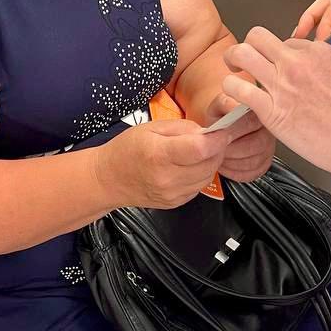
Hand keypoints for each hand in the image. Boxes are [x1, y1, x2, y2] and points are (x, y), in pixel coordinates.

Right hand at [96, 119, 230, 208]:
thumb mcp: (151, 127)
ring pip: (208, 177)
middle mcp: (167, 179)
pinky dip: (201, 174)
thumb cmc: (126, 150)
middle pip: (209, 164)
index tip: (222, 131)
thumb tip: (207, 132)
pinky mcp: (175, 203)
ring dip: (211, 163)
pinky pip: (199, 187)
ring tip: (200, 151)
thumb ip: (183, 128)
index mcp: (159, 155)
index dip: (217, 139)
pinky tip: (190, 166)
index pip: (201, 149)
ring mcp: (172, 194)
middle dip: (217, 149)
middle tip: (213, 139)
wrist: (108, 179)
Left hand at [204, 92, 274, 181]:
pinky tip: (226, 164)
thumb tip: (232, 106)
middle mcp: (268, 132)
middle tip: (217, 149)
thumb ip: (224, 103)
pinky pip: (252, 173)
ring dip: (231, 161)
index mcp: (260, 113)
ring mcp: (268, 149)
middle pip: (255, 146)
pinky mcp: (264, 164)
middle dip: (231, 149)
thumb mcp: (219, 105)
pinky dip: (234, 171)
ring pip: (253, 162)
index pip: (252, 123)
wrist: (222, 126)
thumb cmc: (221, 116)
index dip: (233, 132)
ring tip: (219, 156)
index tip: (219, 135)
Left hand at [223, 29, 330, 178]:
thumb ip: (317, 68)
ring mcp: (282, 83)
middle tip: (242, 59)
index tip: (276, 67)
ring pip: (241, 54)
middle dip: (247, 46)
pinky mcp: (270, 109)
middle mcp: (297, 62)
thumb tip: (301, 72)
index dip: (277, 55)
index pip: (285, 41)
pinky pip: (237, 88)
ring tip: (233, 73)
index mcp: (317, 51)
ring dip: (233, 62)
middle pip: (257, 36)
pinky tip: (234, 96)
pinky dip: (230, 89)